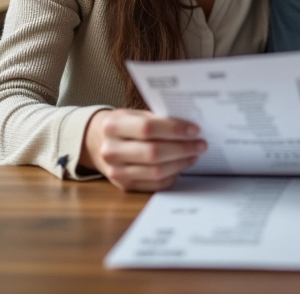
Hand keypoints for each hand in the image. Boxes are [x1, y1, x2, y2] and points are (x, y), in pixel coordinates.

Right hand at [80, 109, 206, 191]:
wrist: (99, 142)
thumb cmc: (126, 125)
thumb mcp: (135, 114)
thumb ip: (157, 118)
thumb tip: (189, 125)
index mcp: (113, 126)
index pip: (147, 128)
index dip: (174, 130)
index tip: (194, 130)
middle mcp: (111, 150)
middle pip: (153, 153)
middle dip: (182, 149)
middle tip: (201, 144)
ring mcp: (116, 171)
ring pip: (155, 171)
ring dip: (181, 163)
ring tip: (194, 154)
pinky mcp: (124, 186)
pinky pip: (154, 184)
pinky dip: (173, 175)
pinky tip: (182, 165)